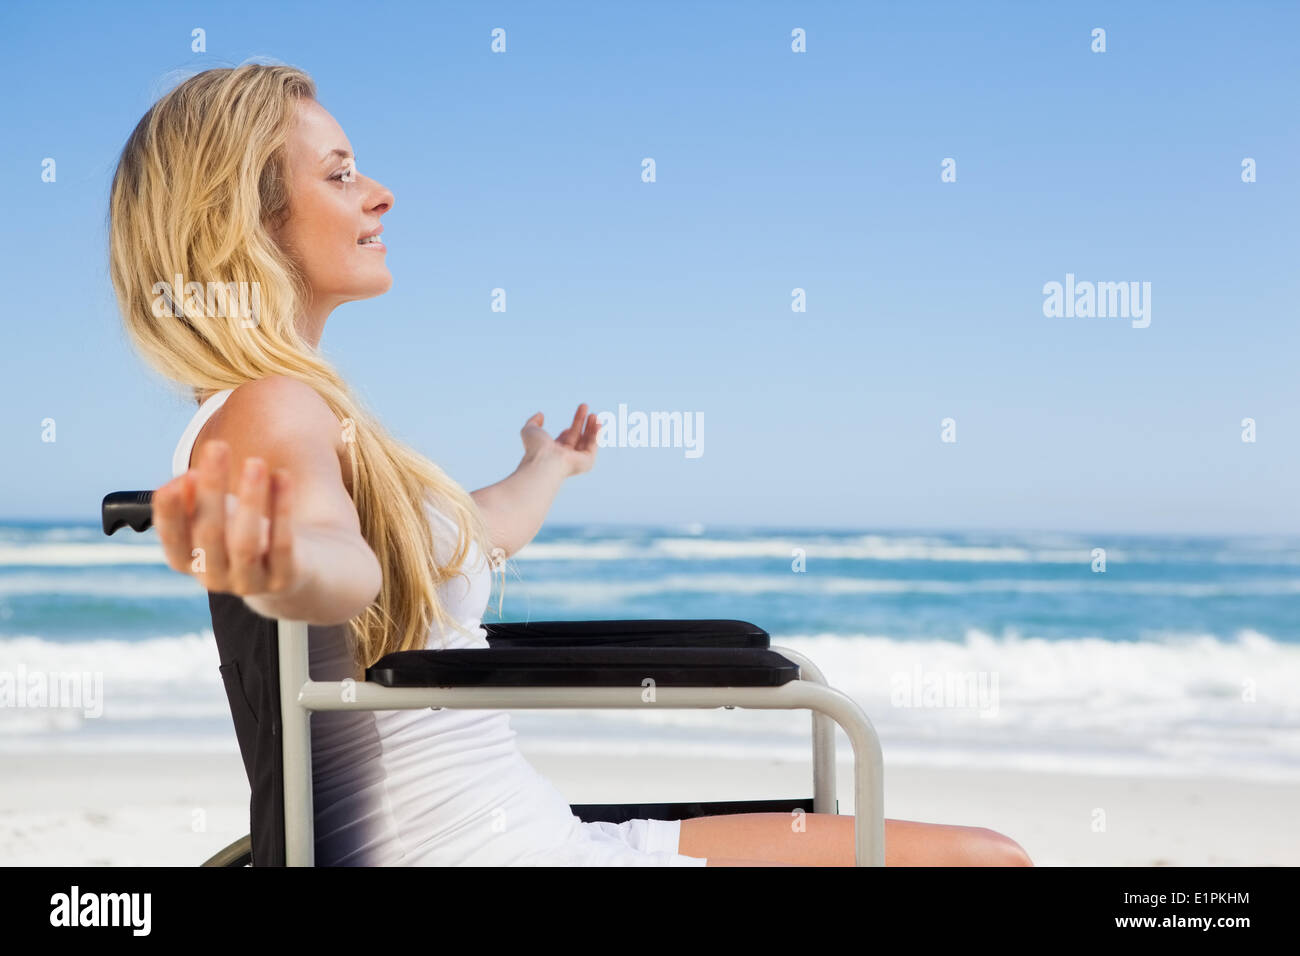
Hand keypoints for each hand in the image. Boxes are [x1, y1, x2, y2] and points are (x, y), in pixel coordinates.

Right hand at [152, 439, 299, 598]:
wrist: (294, 567)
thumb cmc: (242, 532)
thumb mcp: (213, 515)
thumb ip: (194, 501)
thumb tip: (186, 481)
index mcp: (188, 560)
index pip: (172, 539)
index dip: (173, 511)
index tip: (185, 474)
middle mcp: (213, 576)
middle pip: (209, 533)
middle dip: (212, 488)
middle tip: (217, 446)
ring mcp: (249, 582)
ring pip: (245, 543)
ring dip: (250, 500)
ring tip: (255, 462)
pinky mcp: (283, 579)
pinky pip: (282, 544)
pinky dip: (282, 510)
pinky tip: (282, 478)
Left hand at [520, 403, 599, 476]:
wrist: (544, 461)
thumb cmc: (535, 449)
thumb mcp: (530, 430)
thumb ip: (533, 421)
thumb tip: (540, 415)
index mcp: (554, 452)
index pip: (565, 440)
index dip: (569, 430)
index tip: (569, 424)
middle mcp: (566, 457)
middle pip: (577, 437)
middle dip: (581, 422)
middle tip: (584, 407)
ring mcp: (577, 460)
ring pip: (587, 441)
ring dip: (591, 427)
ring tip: (594, 415)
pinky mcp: (587, 462)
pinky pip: (593, 446)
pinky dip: (596, 434)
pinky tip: (597, 423)